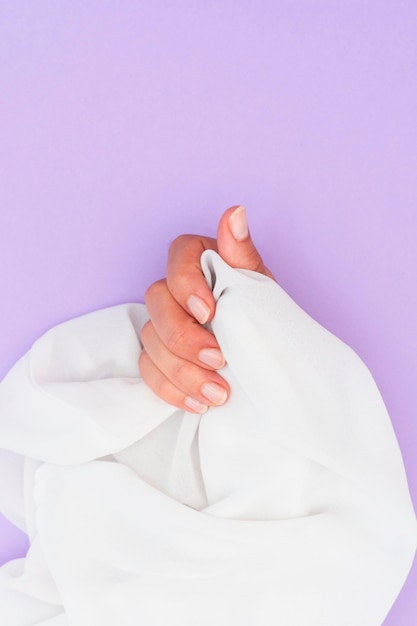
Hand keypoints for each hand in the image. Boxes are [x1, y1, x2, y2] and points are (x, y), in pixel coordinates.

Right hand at [139, 206, 273, 412]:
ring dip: (182, 371)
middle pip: (157, 301)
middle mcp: (176, 289)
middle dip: (184, 336)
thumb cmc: (263, 314)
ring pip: (150, 341)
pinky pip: (149, 371)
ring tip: (218, 393)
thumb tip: (235, 212)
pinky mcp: (160, 355)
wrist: (267, 356)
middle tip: (218, 358)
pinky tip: (199, 404)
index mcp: (201, 262)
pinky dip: (172, 389)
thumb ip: (242, 253)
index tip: (209, 313)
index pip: (178, 256)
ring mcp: (164, 324)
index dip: (186, 284)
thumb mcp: (260, 285)